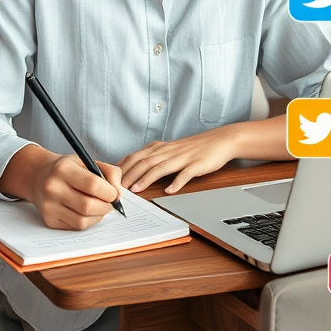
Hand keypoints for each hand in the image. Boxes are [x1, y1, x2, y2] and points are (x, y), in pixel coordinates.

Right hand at [30, 154, 123, 230]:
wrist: (39, 176)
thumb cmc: (67, 168)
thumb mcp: (87, 161)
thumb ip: (109, 172)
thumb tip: (118, 194)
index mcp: (63, 169)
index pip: (93, 184)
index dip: (109, 192)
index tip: (114, 193)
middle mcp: (53, 188)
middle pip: (88, 206)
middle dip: (106, 207)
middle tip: (109, 203)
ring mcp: (49, 206)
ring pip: (83, 221)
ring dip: (98, 216)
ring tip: (99, 207)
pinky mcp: (49, 220)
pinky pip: (76, 227)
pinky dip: (88, 221)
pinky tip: (87, 212)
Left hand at [118, 126, 238, 193]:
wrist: (219, 140)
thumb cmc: (193, 148)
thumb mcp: (170, 149)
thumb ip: (153, 157)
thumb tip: (132, 169)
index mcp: (161, 148)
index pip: (136, 156)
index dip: (123, 168)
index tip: (111, 179)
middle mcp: (169, 151)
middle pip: (145, 161)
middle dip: (129, 175)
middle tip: (118, 188)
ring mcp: (183, 157)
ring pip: (161, 167)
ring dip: (147, 178)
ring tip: (136, 189)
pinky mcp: (197, 164)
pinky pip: (186, 173)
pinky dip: (177, 182)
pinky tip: (170, 190)